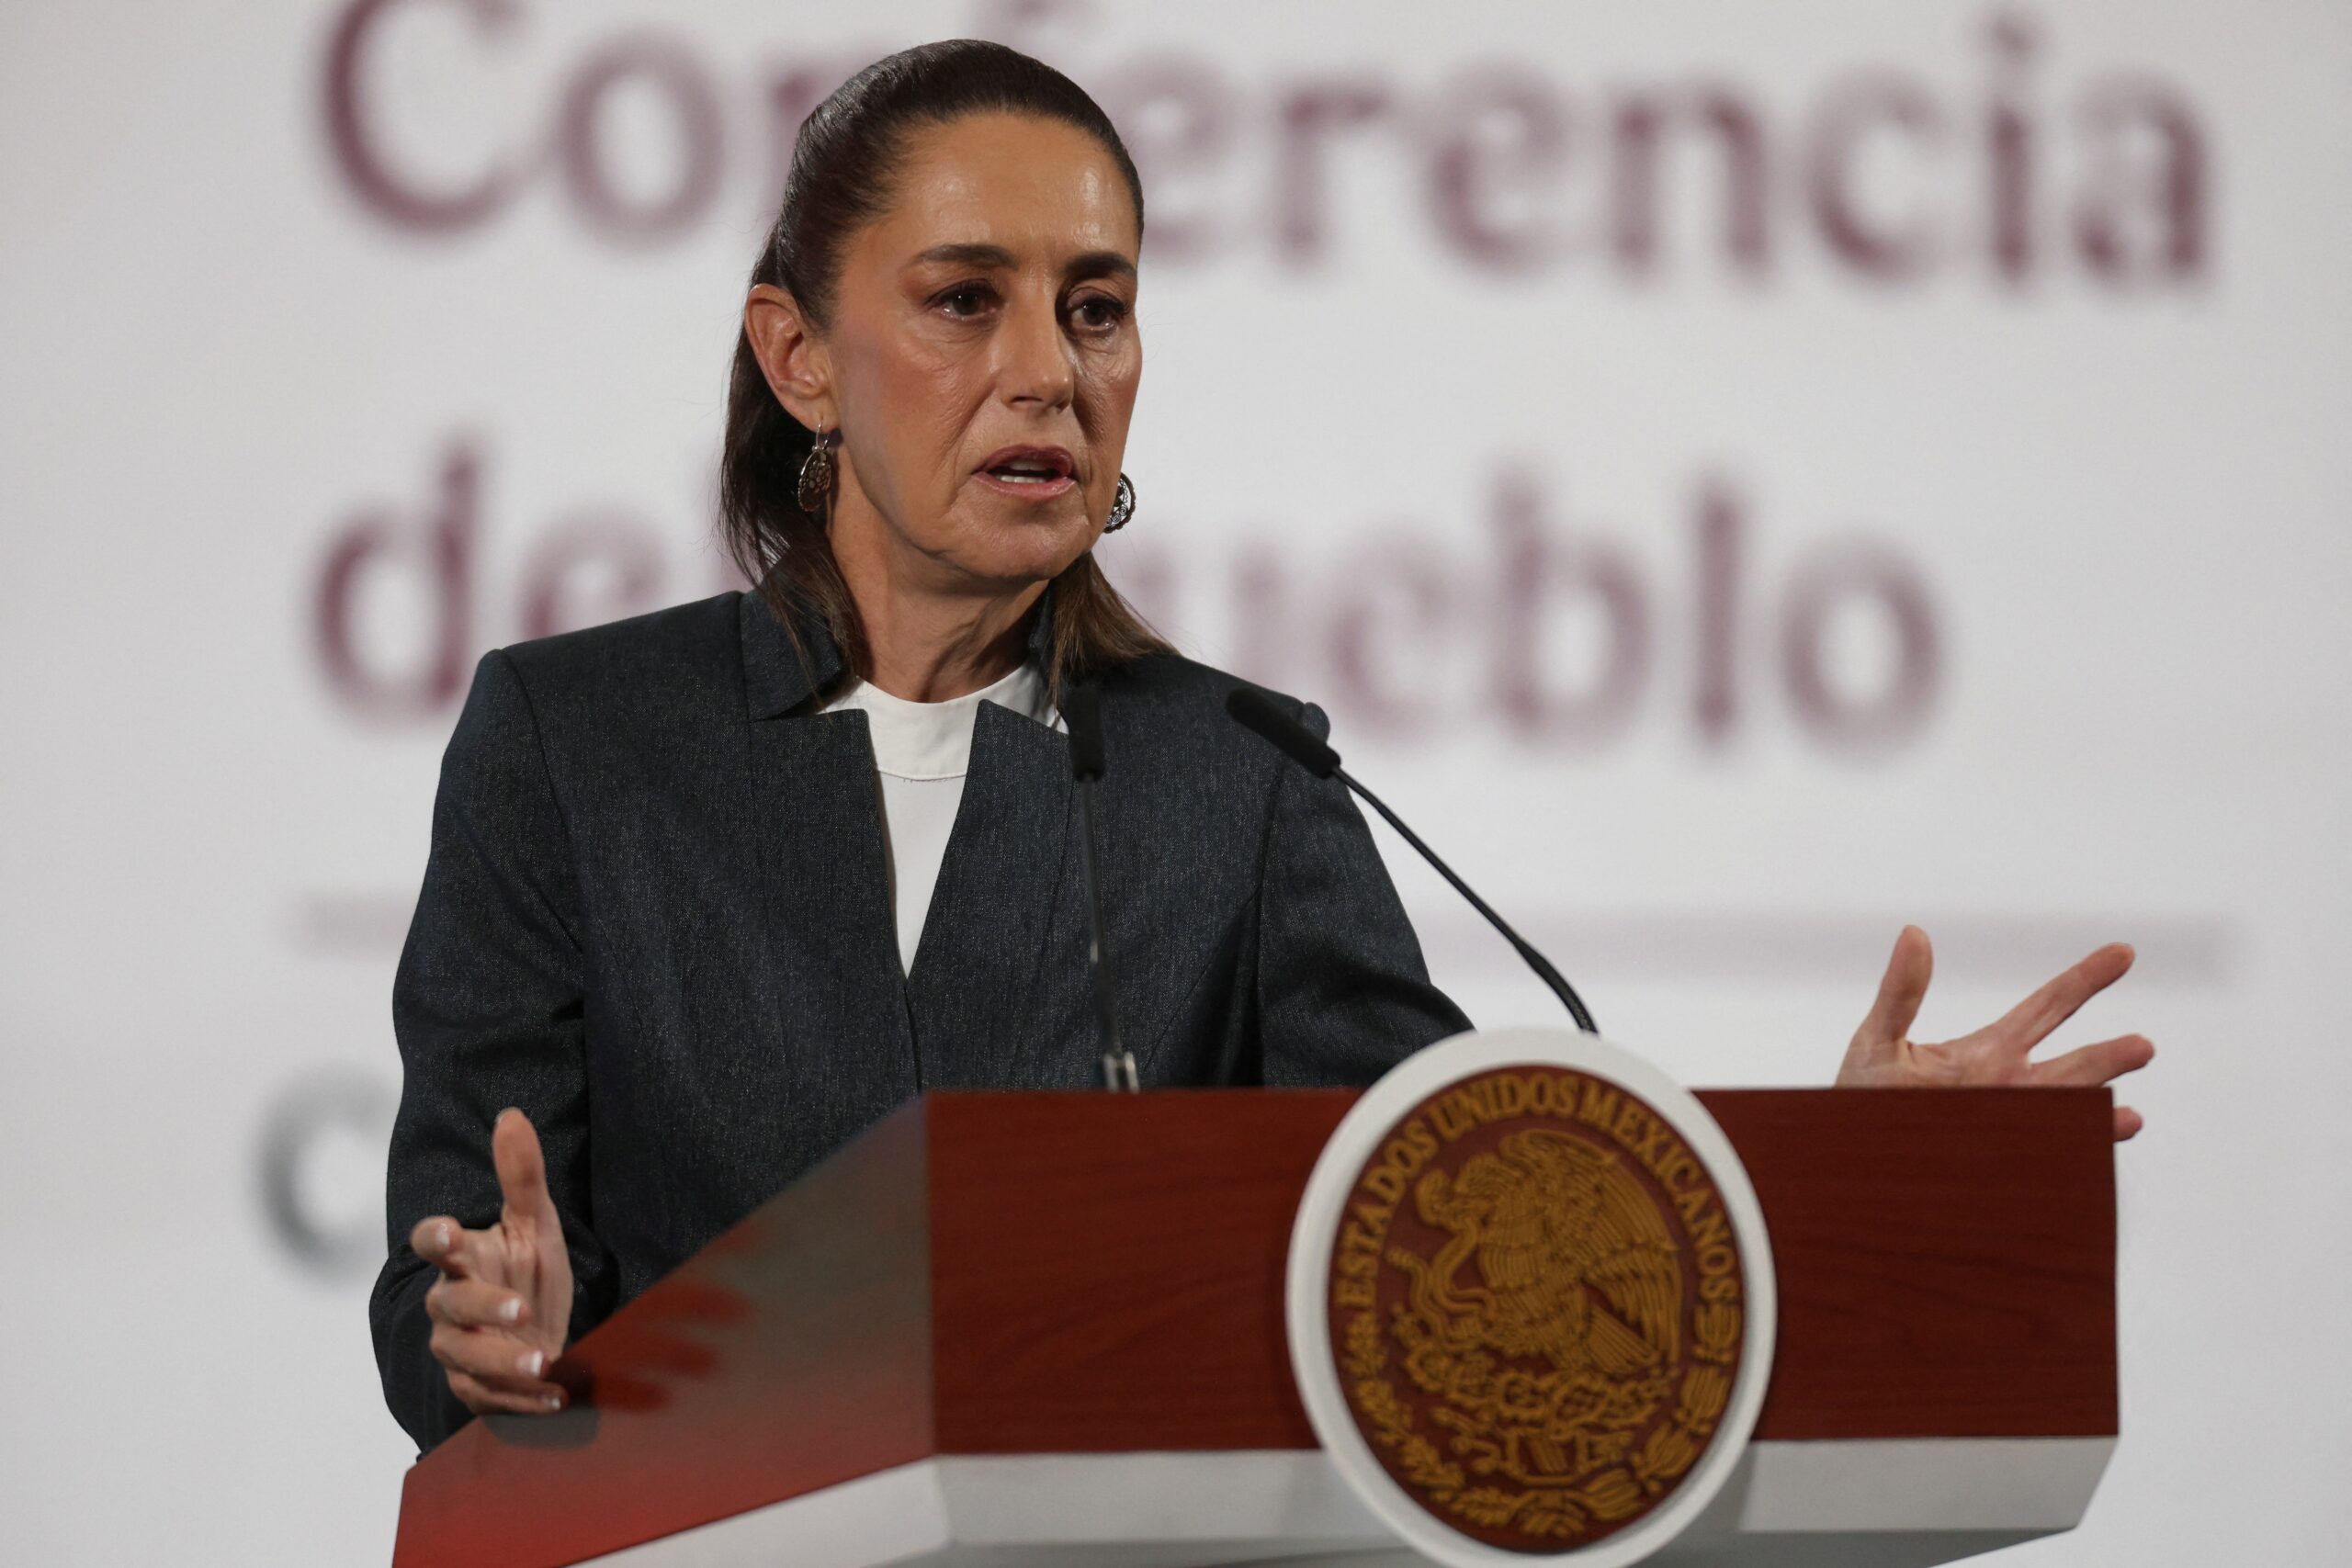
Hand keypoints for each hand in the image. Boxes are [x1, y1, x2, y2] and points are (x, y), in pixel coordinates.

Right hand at [410, 1107, 574, 1414]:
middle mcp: (452, 1304)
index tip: (448, 1232)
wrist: (540, 1327)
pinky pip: (488, 1399)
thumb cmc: (527, 1270)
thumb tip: (511, 1116)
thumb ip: (521, 1174)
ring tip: (545, 1359)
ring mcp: (459, 1348)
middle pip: (450, 1306)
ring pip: (465, 1358)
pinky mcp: (475, 1388)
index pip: (432, 1244)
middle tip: (522, 1307)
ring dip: (504, 1361)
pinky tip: (555, 1397)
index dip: (435, 1238)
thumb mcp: (535, 1222)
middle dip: (483, 1307)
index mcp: (462, 1258)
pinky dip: (522, 1400)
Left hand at [1836, 925, 2154, 1140]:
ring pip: (2067, 1113)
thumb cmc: (1859, 1096)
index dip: (2085, 979)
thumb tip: (1913, 933)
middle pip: (2073, 1065)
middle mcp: (2010, 1085)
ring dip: (2096, 1113)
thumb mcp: (1878, 1038)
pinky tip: (2091, 1151)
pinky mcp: (2002, 1163)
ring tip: (2130, 1116)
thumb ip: (1901, 992)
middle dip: (2108, 1057)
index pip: (2048, 1007)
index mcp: (1988, 1050)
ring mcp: (2011, 1126)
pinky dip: (2075, 1154)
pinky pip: (2050, 1157)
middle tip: (2144, 1046)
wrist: (1846, 1155)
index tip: (2123, 953)